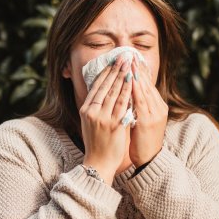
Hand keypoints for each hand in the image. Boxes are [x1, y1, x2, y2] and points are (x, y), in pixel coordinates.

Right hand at [79, 55, 132, 184]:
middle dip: (115, 69)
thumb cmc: (97, 142)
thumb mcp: (91, 122)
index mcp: (86, 109)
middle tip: (123, 56)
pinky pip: (122, 104)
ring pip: (114, 92)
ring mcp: (102, 117)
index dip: (105, 71)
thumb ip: (96, 107)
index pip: (96, 86)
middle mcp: (92, 111)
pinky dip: (128, 91)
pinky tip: (133, 81)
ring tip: (129, 63)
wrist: (98, 162)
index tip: (112, 60)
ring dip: (123, 75)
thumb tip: (103, 91)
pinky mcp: (114, 124)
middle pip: (105, 85)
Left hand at [129, 59, 167, 166]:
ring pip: (145, 90)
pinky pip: (141, 101)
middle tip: (130, 54)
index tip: (133, 58)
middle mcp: (159, 108)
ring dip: (137, 75)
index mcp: (158, 107)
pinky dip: (136, 89)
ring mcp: (155, 114)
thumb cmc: (143, 141)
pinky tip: (130, 80)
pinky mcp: (148, 121)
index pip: (149, 84)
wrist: (150, 160)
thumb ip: (138, 106)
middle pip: (148, 84)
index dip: (141, 71)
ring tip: (130, 62)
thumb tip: (128, 93)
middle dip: (138, 68)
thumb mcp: (142, 120)